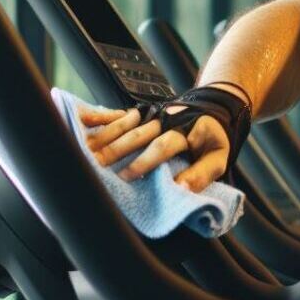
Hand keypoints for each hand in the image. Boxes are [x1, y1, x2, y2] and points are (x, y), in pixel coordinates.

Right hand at [79, 105, 228, 192]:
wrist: (214, 109)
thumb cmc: (213, 140)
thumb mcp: (218, 158)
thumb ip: (202, 174)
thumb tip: (182, 190)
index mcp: (187, 131)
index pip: (163, 145)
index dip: (145, 160)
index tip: (127, 176)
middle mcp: (166, 120)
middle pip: (138, 135)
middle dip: (116, 150)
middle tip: (96, 166)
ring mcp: (152, 115)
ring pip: (125, 125)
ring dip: (104, 138)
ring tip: (84, 152)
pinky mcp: (141, 112)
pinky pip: (118, 114)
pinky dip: (99, 116)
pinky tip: (80, 119)